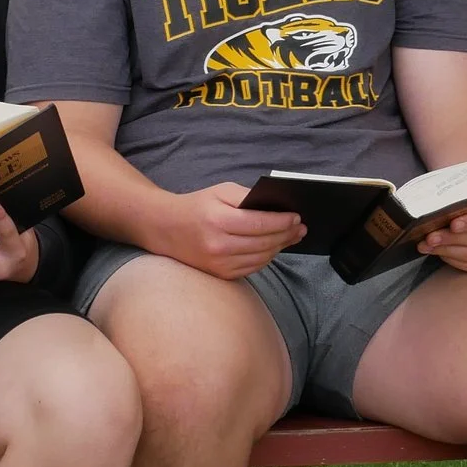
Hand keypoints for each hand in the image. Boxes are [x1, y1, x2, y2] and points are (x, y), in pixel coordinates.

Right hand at [153, 183, 305, 279]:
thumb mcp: (221, 191)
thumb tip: (276, 208)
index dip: (282, 222)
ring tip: (291, 237)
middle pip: (264, 243)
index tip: (297, 217)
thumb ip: (248, 197)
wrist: (166, 228)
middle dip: (286, 235)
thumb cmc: (197, 206)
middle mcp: (218, 245)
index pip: (259, 224)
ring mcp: (219, 264)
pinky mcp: (220, 274)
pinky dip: (266, 257)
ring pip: (261, 258)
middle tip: (301, 228)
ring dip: (279, 247)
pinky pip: (252, 268)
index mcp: (218, 220)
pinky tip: (273, 247)